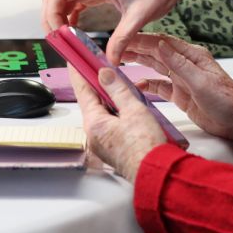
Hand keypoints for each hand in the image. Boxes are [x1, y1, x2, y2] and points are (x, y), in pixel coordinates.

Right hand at [39, 0, 232, 61]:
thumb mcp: (140, 17)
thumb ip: (122, 39)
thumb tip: (110, 60)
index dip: (50, 15)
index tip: (58, 35)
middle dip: (49, 17)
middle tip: (57, 40)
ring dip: (58, 16)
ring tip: (64, 38)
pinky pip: (74, 2)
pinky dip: (69, 15)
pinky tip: (75, 30)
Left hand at [71, 65, 165, 181]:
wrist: (157, 172)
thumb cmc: (146, 147)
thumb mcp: (134, 110)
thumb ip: (118, 89)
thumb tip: (104, 74)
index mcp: (95, 124)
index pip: (82, 92)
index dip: (79, 73)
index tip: (75, 60)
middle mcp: (95, 135)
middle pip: (93, 102)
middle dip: (100, 85)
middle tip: (103, 68)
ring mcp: (104, 143)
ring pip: (105, 113)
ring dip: (114, 98)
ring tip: (125, 86)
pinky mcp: (114, 147)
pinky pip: (112, 123)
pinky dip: (120, 112)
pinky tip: (133, 106)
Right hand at [120, 33, 232, 152]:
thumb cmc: (226, 99)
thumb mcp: (201, 81)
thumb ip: (179, 64)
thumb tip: (160, 45)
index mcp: (192, 56)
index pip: (163, 43)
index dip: (143, 40)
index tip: (125, 37)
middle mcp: (186, 66)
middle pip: (157, 54)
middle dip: (137, 49)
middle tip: (115, 47)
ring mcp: (182, 80)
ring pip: (156, 68)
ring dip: (139, 64)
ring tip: (120, 61)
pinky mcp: (180, 95)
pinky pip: (160, 87)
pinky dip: (147, 86)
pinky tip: (135, 85)